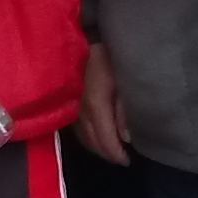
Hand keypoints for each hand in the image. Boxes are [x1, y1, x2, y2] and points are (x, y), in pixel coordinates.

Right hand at [77, 43, 131, 166]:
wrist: (88, 37)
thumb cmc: (110, 57)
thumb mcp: (124, 82)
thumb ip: (124, 111)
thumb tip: (127, 138)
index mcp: (96, 105)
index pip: (105, 139)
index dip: (116, 153)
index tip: (128, 161)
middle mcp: (81, 111)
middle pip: (93, 142)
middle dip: (107, 154)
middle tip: (121, 159)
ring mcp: (73, 107)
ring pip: (83, 137)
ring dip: (97, 148)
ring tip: (110, 151)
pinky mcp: (69, 102)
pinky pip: (77, 128)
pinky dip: (87, 138)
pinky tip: (95, 138)